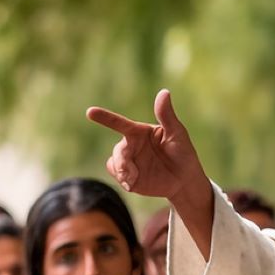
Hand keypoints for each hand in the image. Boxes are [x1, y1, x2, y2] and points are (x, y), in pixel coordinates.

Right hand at [87, 90, 207, 203]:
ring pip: (113, 161)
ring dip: (121, 169)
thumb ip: (166, 115)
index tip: (90, 112)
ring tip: (133, 177)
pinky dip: (121, 178)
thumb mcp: (177, 133)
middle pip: (118, 149)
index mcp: (140, 131)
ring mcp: (129, 160)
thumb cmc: (183, 152)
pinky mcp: (128, 175)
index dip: (105, 117)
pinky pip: (115, 173)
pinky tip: (133, 182)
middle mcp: (131, 144)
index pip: (120, 123)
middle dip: (122, 159)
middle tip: (130, 170)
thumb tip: (164, 92)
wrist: (184, 180)